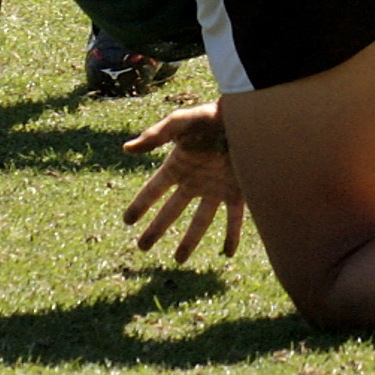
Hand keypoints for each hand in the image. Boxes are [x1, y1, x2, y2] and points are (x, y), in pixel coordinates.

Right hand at [122, 102, 244, 264]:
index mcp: (179, 164)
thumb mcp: (181, 122)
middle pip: (172, 211)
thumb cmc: (212, 115)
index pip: (154, 189)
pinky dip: (231, 237)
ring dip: (189, 241)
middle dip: (157, 229)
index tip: (127, 221)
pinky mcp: (238, 192)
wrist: (248, 114)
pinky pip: (233, 220)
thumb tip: (126, 148)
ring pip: (201, 221)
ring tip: (179, 260)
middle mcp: (196, 180)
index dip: (140, 204)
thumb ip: (155, 135)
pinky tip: (228, 254)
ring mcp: (217, 188)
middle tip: (142, 248)